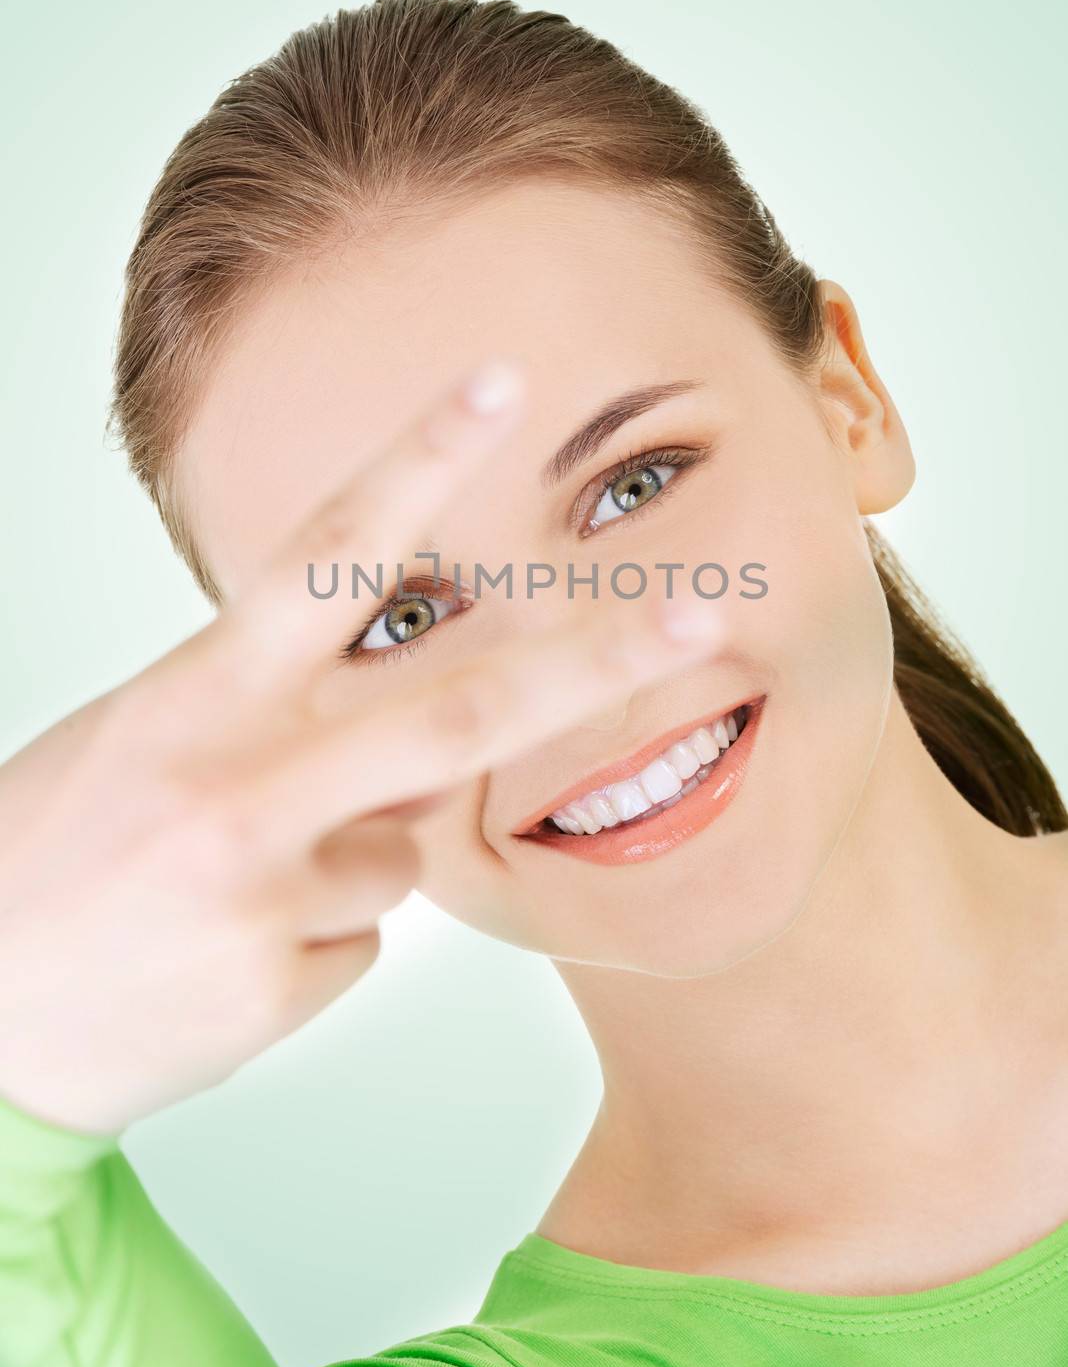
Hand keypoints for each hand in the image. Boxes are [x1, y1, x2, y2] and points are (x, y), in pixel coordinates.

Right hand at [0, 358, 720, 1136]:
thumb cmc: (53, 854)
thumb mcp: (149, 742)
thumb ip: (284, 715)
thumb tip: (423, 731)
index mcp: (195, 694)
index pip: (325, 554)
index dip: (416, 459)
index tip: (503, 384)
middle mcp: (242, 783)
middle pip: (455, 708)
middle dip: (593, 657)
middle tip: (708, 611)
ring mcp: (267, 890)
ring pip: (407, 847)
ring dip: (354, 853)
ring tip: (231, 883)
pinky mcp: (283, 981)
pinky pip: (363, 937)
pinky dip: (316, 934)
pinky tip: (226, 951)